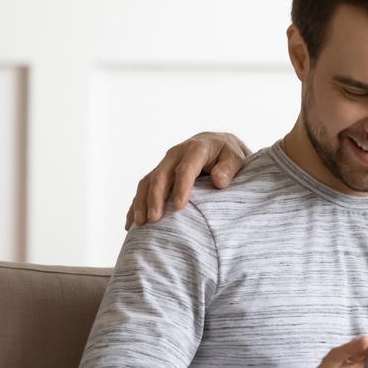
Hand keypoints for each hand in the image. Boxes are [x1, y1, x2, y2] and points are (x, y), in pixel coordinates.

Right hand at [125, 132, 250, 229]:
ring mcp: (165, 164)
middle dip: (156, 198)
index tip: (179, 207)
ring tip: (141, 223)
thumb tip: (219, 181)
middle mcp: (176, 154)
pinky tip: (132, 222)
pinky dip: (137, 204)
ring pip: (148, 182)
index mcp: (196, 148)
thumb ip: (229, 168)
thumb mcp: (236, 158)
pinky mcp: (160, 173)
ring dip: (142, 202)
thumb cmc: (228, 154)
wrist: (218, 145)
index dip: (181, 187)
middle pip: (161, 176)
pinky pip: (144, 188)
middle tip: (155, 219)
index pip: (185, 168)